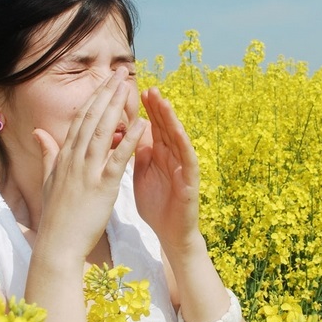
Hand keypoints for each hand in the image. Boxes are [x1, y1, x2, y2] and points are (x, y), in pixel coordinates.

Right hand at [32, 70, 145, 262]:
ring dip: (116, 107)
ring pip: (102, 132)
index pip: (81, 119)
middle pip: (92, 119)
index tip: (104, 81)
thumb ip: (48, 153)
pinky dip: (129, 140)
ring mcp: (87, 172)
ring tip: (128, 87)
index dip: (94, 97)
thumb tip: (39, 132)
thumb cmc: (56, 213)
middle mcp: (75, 159)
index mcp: (65, 156)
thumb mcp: (49, 179)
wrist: (58, 243)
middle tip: (119, 72)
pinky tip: (140, 124)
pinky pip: (117, 159)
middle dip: (106, 93)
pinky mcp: (102, 187)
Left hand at [133, 87, 200, 249]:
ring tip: (163, 102)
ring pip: (177, 138)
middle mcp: (172, 156)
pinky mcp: (190, 181)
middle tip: (150, 88)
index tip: (136, 91)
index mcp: (158, 154)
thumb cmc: (156, 204)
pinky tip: (177, 131)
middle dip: (157, 107)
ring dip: (171, 119)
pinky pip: (187, 159)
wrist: (169, 233)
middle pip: (165, 127)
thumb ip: (139, 154)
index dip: (145, 110)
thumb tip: (131, 133)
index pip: (152, 126)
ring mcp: (182, 166)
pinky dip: (183, 144)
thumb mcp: (142, 174)